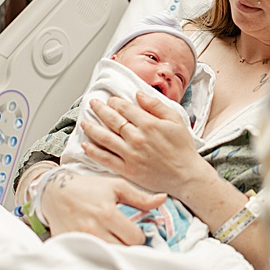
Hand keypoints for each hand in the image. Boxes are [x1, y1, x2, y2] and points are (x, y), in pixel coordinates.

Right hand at [40, 168, 166, 244]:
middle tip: (126, 234)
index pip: (135, 238)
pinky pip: (92, 257)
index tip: (135, 228)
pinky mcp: (71, 246)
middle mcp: (94, 230)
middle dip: (129, 244)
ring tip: (115, 238)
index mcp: (108, 214)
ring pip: (110, 256)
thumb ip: (140, 197)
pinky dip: (99, 252)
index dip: (140, 234)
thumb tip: (163, 199)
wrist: (55, 192)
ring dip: (116, 249)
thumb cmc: (89, 187)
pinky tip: (100, 241)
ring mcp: (81, 240)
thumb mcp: (116, 186)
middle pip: (124, 250)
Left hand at [80, 91, 210, 198]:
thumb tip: (138, 94)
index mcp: (149, 124)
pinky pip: (105, 159)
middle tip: (93, 103)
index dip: (115, 102)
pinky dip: (93, 152)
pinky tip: (85, 145)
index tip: (110, 99)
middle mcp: (136, 138)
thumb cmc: (183, 147)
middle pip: (112, 120)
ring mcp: (130, 154)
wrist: (185, 175)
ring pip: (105, 138)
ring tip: (84, 122)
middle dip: (100, 110)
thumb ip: (156, 105)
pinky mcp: (127, 169)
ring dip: (92, 128)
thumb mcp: (176, 120)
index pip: (125, 108)